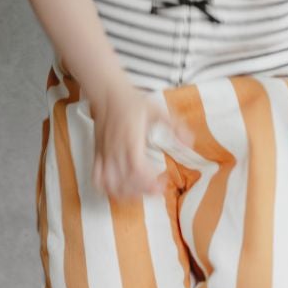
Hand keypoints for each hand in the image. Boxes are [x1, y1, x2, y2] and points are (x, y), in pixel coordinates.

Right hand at [91, 84, 199, 200]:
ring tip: (140, 191)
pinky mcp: (97, 155)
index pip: (137, 169)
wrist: (107, 93)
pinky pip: (97, 178)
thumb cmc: (133, 102)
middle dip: (142, 192)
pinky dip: (107, 189)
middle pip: (125, 181)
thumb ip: (175, 126)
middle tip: (156, 189)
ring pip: (111, 184)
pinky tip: (119, 189)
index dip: (149, 183)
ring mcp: (104, 154)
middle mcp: (115, 150)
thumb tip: (190, 143)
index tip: (162, 185)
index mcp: (131, 140)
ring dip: (126, 194)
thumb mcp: (158, 110)